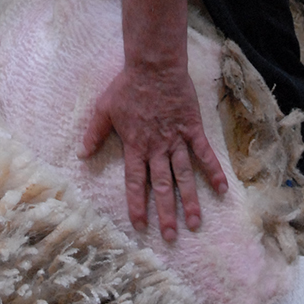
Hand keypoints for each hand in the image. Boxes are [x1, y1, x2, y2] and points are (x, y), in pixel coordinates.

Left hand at [80, 61, 227, 241]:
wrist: (154, 67)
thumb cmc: (127, 86)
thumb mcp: (104, 109)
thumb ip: (94, 133)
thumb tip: (81, 154)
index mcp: (135, 146)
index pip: (135, 182)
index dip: (137, 204)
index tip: (140, 225)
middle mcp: (156, 148)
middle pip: (161, 185)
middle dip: (165, 212)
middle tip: (171, 236)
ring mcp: (176, 140)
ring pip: (184, 175)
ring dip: (189, 200)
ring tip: (195, 223)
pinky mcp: (192, 129)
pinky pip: (204, 154)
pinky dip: (213, 171)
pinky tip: (221, 190)